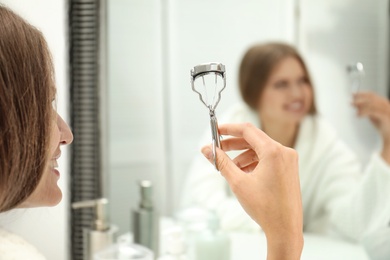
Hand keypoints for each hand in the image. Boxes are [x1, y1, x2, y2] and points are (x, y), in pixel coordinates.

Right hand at [201, 123, 302, 259]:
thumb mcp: (238, 182)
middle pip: (254, 139)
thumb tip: (207, 150)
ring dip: (243, 156)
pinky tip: (243, 174)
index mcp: (273, 152)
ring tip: (230, 169)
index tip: (216, 130)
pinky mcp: (289, 169)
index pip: (247, 130)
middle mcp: (284, 152)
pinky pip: (268, 159)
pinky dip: (254, 163)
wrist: (285, 229)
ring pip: (260, 150)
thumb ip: (221, 162)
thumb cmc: (265, 208)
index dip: (229, 128)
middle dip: (234, 144)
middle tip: (218, 149)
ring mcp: (289, 160)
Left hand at [353, 91, 389, 162]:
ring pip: (372, 104)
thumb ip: (366, 109)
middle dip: (360, 99)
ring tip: (354, 110)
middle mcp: (386, 105)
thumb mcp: (373, 115)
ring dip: (361, 106)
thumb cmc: (383, 125)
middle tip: (351, 102)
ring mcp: (387, 110)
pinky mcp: (386, 117)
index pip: (372, 95)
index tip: (353, 94)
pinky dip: (364, 112)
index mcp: (383, 103)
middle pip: (372, 98)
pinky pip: (374, 112)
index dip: (361, 94)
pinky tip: (358, 115)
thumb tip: (355, 104)